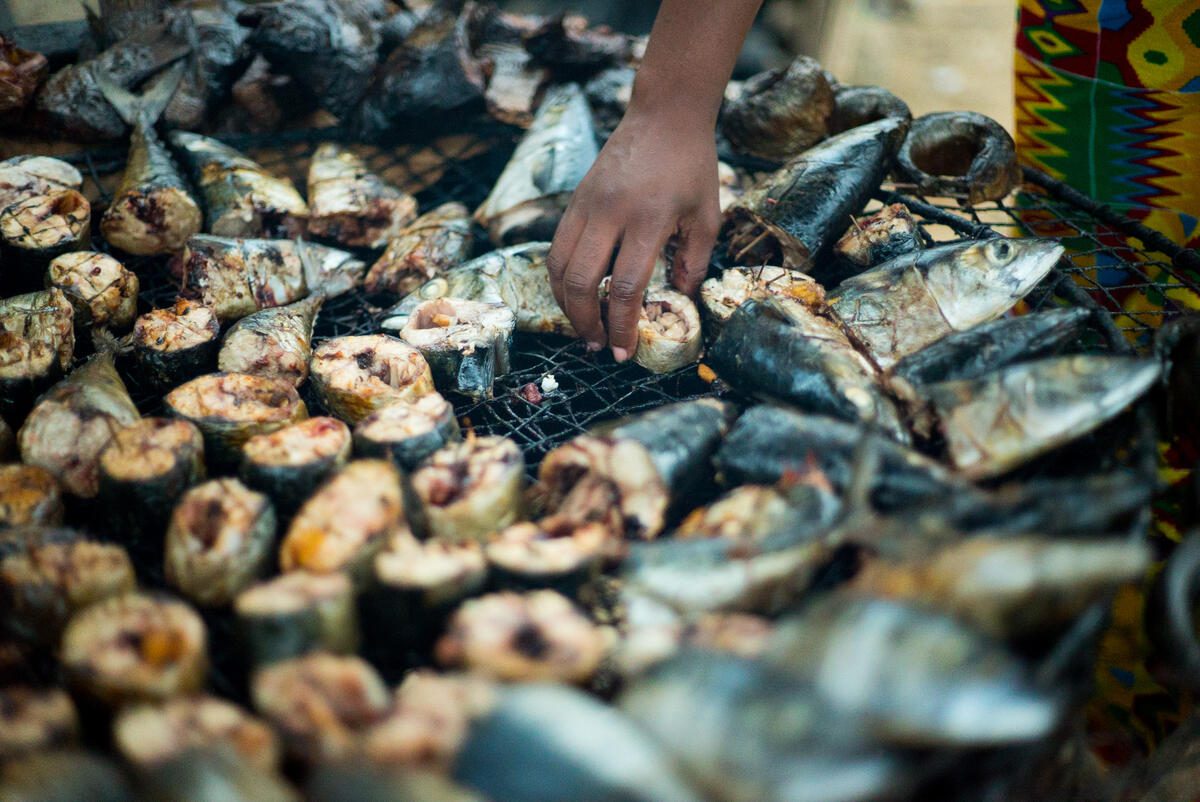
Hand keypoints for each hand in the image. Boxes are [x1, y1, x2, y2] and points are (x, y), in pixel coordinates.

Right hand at [547, 107, 720, 361]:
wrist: (664, 114)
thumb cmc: (692, 165)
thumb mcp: (707, 216)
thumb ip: (694, 262)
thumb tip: (678, 299)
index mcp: (648, 221)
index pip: (624, 287)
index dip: (620, 327)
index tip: (623, 353)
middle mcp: (610, 214)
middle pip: (581, 282)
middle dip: (585, 323)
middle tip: (597, 346)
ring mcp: (587, 205)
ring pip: (558, 267)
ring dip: (566, 305)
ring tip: (582, 326)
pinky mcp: (575, 200)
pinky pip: (557, 247)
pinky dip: (560, 278)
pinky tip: (575, 294)